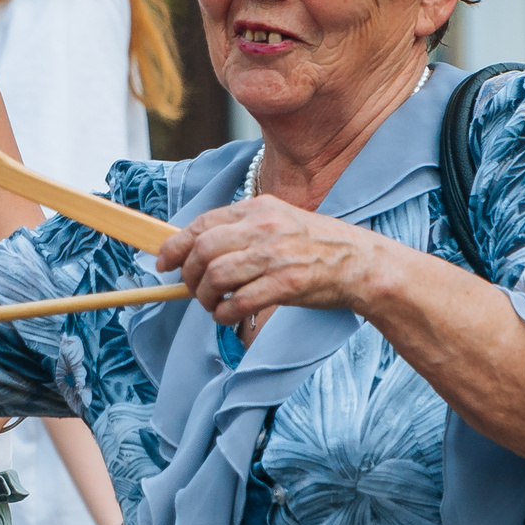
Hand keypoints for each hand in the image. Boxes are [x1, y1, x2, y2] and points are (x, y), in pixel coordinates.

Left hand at [158, 195, 387, 329]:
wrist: (360, 263)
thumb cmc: (316, 245)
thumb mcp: (278, 222)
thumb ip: (241, 230)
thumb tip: (195, 250)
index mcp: (259, 208)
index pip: (202, 224)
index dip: (175, 246)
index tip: (163, 263)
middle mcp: (264, 227)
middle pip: (203, 251)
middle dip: (189, 276)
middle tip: (194, 291)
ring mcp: (276, 255)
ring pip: (216, 277)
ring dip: (205, 298)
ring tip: (213, 306)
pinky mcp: (287, 284)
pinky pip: (239, 302)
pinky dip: (224, 314)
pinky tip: (228, 316)